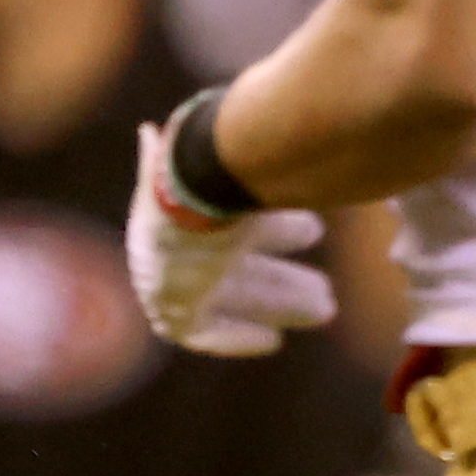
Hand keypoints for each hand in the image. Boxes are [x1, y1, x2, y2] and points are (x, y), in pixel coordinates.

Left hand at [129, 113, 336, 357]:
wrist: (181, 203)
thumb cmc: (205, 172)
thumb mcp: (198, 153)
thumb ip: (169, 153)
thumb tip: (147, 132)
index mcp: (188, 211)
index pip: (235, 224)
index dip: (274, 232)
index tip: (314, 230)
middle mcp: (181, 249)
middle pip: (240, 268)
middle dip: (285, 278)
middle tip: (327, 288)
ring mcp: (176, 283)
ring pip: (236, 298)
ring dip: (280, 304)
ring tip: (325, 308)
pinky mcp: (174, 312)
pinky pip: (204, 335)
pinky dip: (236, 338)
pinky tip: (271, 342)